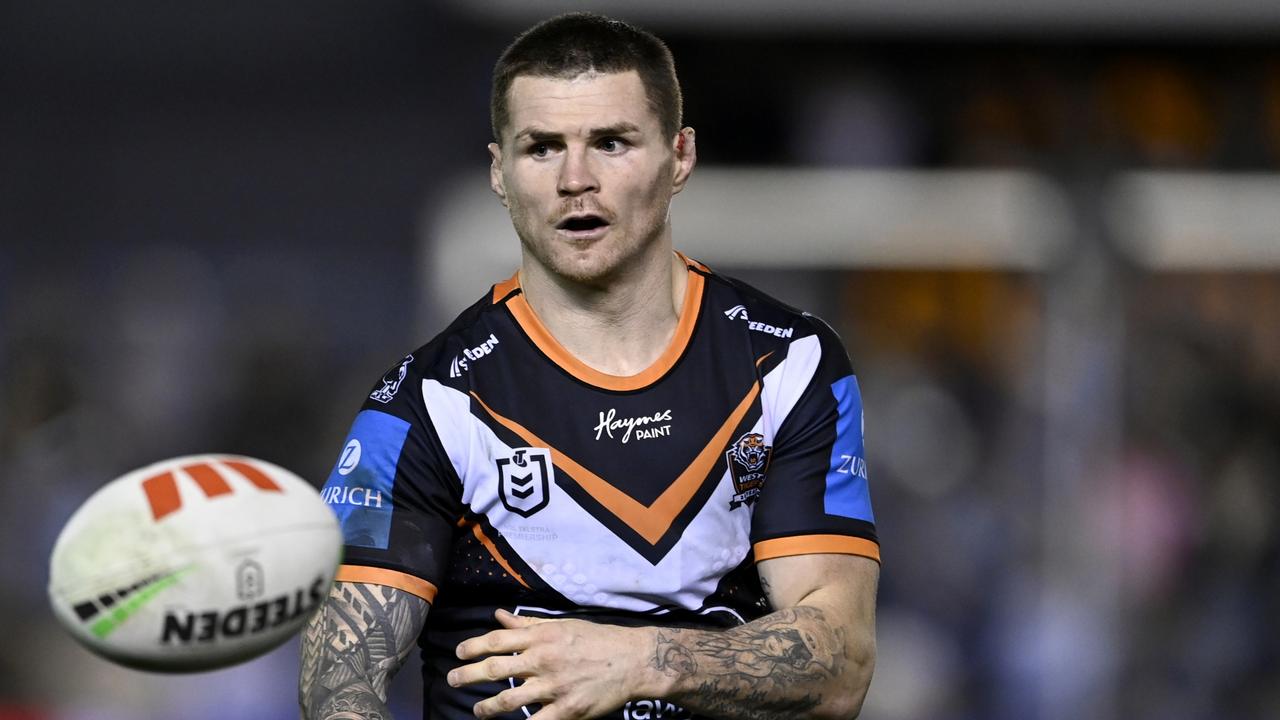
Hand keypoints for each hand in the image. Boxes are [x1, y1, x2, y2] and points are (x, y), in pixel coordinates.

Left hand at [448, 609, 656, 718]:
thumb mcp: (561, 626)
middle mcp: (543, 660)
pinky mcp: (567, 710)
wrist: (631, 660)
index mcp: (542, 638)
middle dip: (468, 675)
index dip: (473, 646)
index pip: (497, 640)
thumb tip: (499, 615)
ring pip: (509, 698)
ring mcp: (554, 686)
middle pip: (496, 668)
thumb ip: (527, 625)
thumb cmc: (595, 641)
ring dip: (487, 706)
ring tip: (476, 710)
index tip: (458, 653)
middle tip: (452, 680)